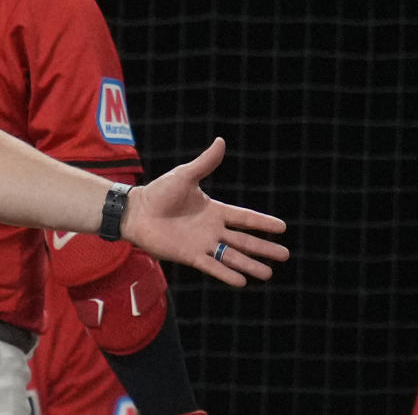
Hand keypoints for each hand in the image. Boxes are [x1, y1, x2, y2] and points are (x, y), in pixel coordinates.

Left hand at [122, 137, 288, 286]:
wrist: (136, 211)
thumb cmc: (159, 192)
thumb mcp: (185, 176)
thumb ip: (205, 163)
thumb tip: (221, 141)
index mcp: (214, 210)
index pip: (244, 217)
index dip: (262, 222)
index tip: (282, 227)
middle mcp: (211, 229)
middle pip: (243, 240)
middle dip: (264, 248)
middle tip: (285, 255)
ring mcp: (202, 243)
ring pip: (231, 256)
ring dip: (249, 265)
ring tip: (268, 274)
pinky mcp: (189, 255)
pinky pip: (211, 266)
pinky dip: (226, 274)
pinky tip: (241, 282)